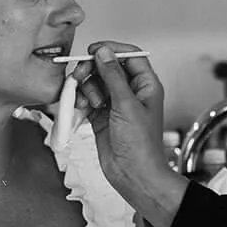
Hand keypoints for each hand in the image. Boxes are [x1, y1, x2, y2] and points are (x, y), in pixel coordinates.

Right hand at [75, 45, 185, 226]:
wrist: (134, 175)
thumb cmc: (141, 147)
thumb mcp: (127, 105)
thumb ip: (113, 76)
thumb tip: (104, 53)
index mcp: (146, 85)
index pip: (130, 56)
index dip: (111, 50)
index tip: (94, 50)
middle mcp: (131, 93)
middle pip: (108, 68)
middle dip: (92, 70)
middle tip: (81, 75)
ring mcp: (116, 105)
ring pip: (95, 83)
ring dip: (86, 88)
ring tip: (87, 101)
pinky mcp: (102, 116)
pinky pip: (87, 100)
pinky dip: (81, 101)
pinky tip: (82, 108)